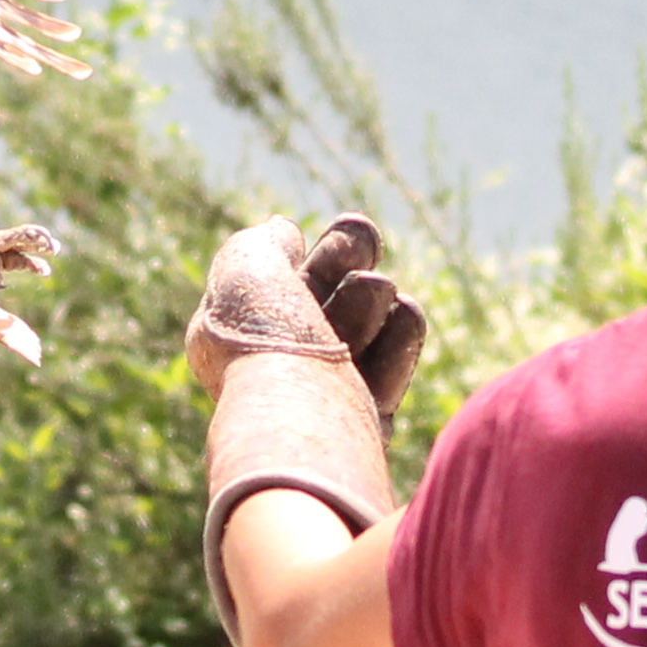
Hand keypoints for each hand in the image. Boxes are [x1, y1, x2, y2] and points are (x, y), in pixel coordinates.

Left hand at [186, 212, 425, 417]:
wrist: (302, 418)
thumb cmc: (265, 341)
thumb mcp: (246, 268)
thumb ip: (266, 242)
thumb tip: (284, 231)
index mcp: (241, 330)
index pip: (290, 278)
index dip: (327, 249)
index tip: (352, 228)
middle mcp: (283, 360)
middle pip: (332, 295)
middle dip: (352, 261)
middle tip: (366, 246)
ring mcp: (328, 389)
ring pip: (368, 324)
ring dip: (372, 299)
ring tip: (374, 293)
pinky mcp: (368, 417)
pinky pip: (394, 363)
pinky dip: (401, 335)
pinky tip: (404, 313)